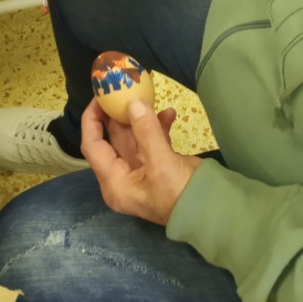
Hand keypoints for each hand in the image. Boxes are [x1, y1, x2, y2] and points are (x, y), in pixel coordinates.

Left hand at [81, 98, 200, 224]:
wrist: (209, 211)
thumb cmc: (178, 193)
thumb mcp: (160, 163)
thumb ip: (146, 131)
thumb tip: (133, 103)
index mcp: (114, 181)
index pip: (92, 146)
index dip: (92, 120)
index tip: (99, 97)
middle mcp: (123, 176)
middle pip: (113, 140)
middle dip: (118, 114)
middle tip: (123, 90)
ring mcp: (142, 170)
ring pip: (134, 137)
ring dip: (141, 118)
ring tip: (148, 97)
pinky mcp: (160, 166)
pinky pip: (153, 141)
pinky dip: (159, 126)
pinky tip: (170, 113)